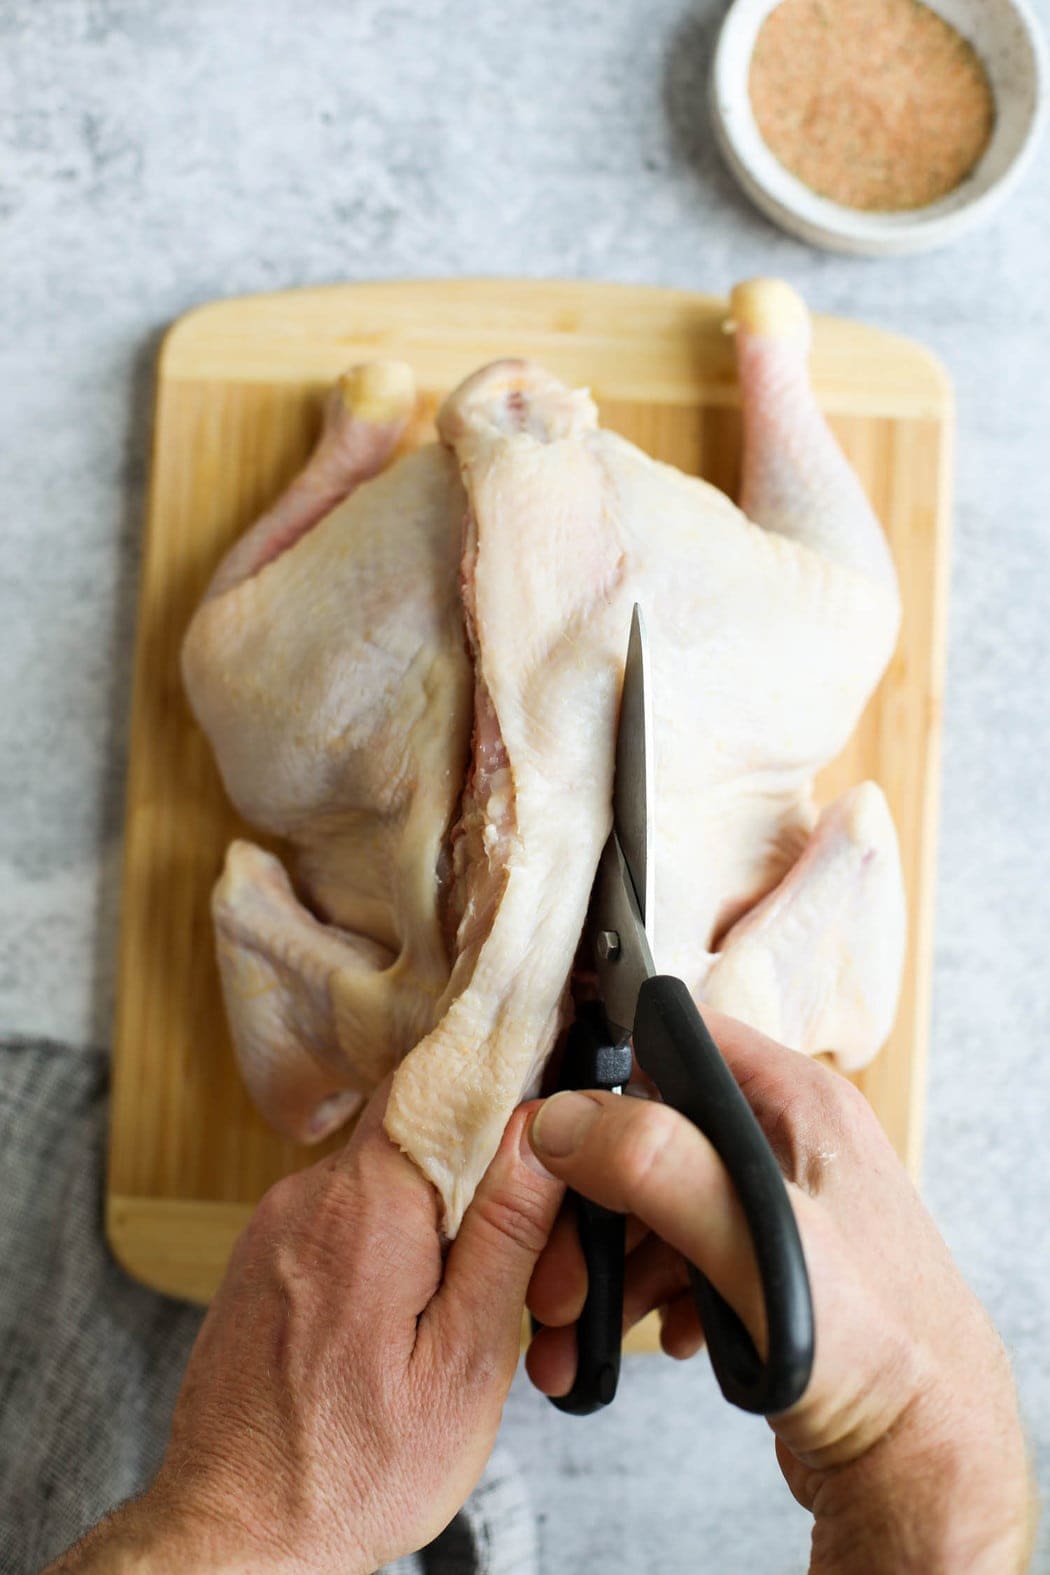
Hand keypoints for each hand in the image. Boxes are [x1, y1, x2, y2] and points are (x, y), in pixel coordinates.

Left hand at [48, 1083, 563, 1573]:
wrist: (235, 1535)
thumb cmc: (352, 1471)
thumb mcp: (465, 1360)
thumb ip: (504, 1233)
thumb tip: (534, 1129)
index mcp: (365, 1205)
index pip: (435, 1079)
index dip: (496, 1083)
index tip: (543, 1109)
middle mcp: (308, 1195)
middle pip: (416, 1134)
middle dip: (477, 1182)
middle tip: (520, 1268)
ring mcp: (276, 1223)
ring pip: (382, 1179)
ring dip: (431, 1223)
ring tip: (454, 1315)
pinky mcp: (263, 1256)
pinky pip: (343, 1216)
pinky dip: (386, 1247)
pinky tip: (400, 1323)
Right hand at [525, 1012, 1032, 1573]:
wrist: (923, 1462)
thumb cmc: (877, 1349)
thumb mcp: (756, 1241)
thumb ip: (658, 1168)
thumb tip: (566, 1121)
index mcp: (800, 1104)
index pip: (682, 1043)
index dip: (609, 1079)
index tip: (553, 1138)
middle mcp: (789, 1144)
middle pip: (656, 1136)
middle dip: (594, 1206)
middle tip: (556, 1275)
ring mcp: (778, 1208)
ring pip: (662, 1205)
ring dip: (610, 1265)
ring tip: (576, 1331)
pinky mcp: (768, 1268)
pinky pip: (685, 1256)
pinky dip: (653, 1294)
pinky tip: (660, 1338)